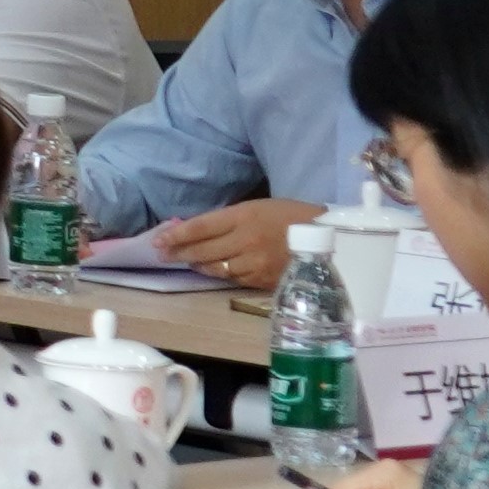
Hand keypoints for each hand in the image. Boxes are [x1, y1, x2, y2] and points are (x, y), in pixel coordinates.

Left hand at [150, 199, 320, 291]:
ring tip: (187, 262)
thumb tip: (199, 230)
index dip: (176, 235)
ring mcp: (256, 262)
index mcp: (244, 216)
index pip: (201, 227)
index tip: (158, 240)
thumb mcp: (259, 208)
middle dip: (179, 253)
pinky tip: (215, 270)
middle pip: (203, 250)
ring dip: (198, 265)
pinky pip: (235, 279)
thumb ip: (229, 219)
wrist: (329, 239)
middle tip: (162, 255)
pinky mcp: (265, 280)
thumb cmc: (293, 217)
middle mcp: (246, 240)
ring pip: (216, 268)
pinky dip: (222, 274)